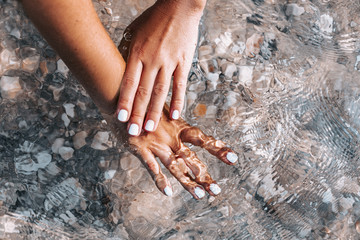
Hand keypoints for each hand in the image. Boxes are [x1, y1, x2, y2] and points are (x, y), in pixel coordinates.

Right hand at [105, 107, 237, 198]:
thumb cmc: (144, 103)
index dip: (218, 148)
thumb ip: (174, 120)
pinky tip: (169, 193)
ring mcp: (156, 143)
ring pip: (175, 167)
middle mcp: (170, 137)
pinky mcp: (140, 149)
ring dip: (187, 182)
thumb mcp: (164, 109)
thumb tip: (184, 125)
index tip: (233, 159)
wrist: (121, 97)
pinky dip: (160, 180)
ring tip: (200, 196)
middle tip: (217, 191)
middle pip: (191, 159)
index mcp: (178, 127)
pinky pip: (152, 167)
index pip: (203, 139)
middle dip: (204, 176)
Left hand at [116, 0, 204, 135]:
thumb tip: (121, 70)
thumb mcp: (134, 31)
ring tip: (151, 129)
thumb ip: (128, 51)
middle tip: (134, 132)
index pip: (129, 82)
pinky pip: (180, 85)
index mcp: (137, 52)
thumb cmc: (154, 19)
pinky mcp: (184, 62)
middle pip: (144, 92)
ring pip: (161, 92)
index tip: (120, 118)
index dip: (125, 101)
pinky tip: (174, 115)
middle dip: (138, 114)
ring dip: (155, 112)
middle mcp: (152, 60)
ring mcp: (169, 62)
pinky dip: (178, 101)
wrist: (179, 6)